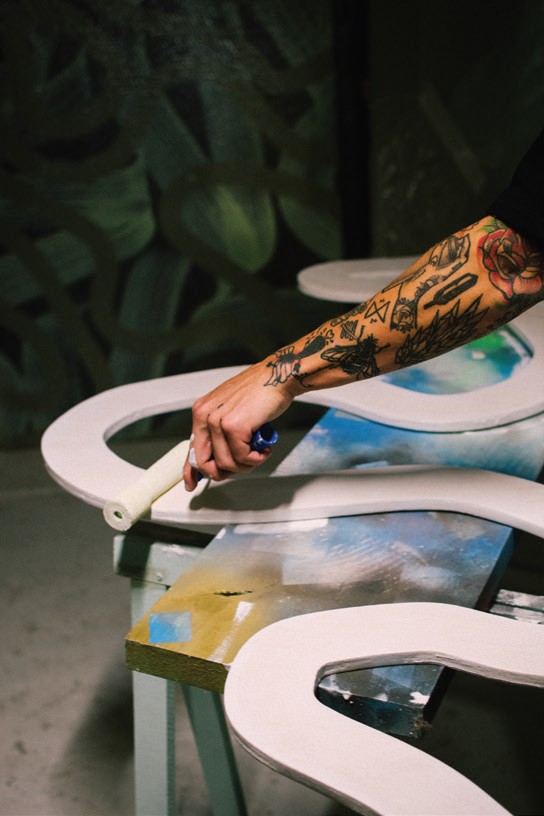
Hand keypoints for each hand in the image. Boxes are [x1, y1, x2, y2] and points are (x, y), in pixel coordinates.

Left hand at [183, 359, 295, 490]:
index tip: (191, 484)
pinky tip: (264, 448)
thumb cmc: (258, 393)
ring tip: (259, 452)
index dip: (191, 471)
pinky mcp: (234, 427)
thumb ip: (219, 432)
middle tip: (242, 467)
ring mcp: (218, 421)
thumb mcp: (230, 410)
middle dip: (223, 473)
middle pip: (204, 462)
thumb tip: (216, 459)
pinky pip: (242, 457)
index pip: (191, 449)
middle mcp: (205, 415)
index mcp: (201, 411)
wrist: (277, 376)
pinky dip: (256, 458)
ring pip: (226, 463)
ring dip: (246, 464)